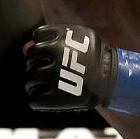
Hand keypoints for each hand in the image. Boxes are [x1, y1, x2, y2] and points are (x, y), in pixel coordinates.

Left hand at [24, 23, 139, 114]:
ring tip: (43, 86)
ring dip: (33, 83)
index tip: (51, 53)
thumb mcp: (74, 42)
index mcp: (63, 37)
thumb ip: (48, 42)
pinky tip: (43, 98)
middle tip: (46, 72)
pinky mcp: (59, 98)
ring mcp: (58, 77)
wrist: (115, 79)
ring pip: (29, 79)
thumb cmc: (92, 59)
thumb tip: (24, 48)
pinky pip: (34, 100)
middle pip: (31, 58)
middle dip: (36, 64)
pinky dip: (36, 100)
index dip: (43, 45)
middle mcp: (58, 55)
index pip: (38, 37)